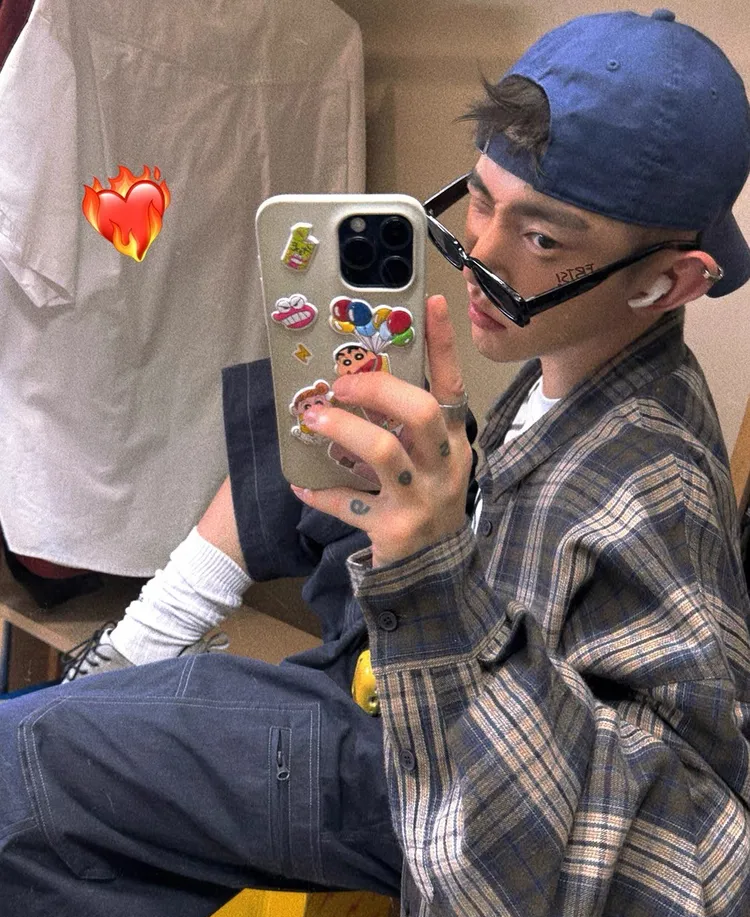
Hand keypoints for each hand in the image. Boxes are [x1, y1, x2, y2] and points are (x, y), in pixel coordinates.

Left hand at [291, 295, 472, 567]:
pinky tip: (301, 485)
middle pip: (419, 412)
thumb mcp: (429, 464)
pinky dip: (320, 493)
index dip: (442, 345)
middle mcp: (444, 466)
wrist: (435, 576)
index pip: (451, 385)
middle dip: (376, 390)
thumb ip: (404, 430)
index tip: (430, 303)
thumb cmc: (425, 504)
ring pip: (383, 452)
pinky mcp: (394, 529)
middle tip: (341, 384)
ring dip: (343, 430)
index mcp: (454, 443)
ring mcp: (421, 498)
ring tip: (313, 420)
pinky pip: (349, 504)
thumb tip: (355, 386)